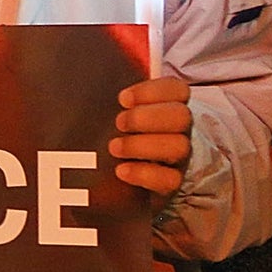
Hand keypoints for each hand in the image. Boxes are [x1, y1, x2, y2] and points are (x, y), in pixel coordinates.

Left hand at [109, 76, 192, 200]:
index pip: (176, 89)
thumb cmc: (130, 132)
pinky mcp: (175, 182)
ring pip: (179, 146)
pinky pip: (171, 180)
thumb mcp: (126, 113)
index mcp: (174, 105)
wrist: (147, 173)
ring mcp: (183, 156)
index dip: (151, 91)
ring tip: (115, 147)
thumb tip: (88, 92)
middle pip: (181, 116)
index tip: (122, 99)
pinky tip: (121, 170)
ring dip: (142, 145)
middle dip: (145, 117)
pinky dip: (144, 174)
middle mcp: (183, 129)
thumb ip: (120, 104)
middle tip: (118, 123)